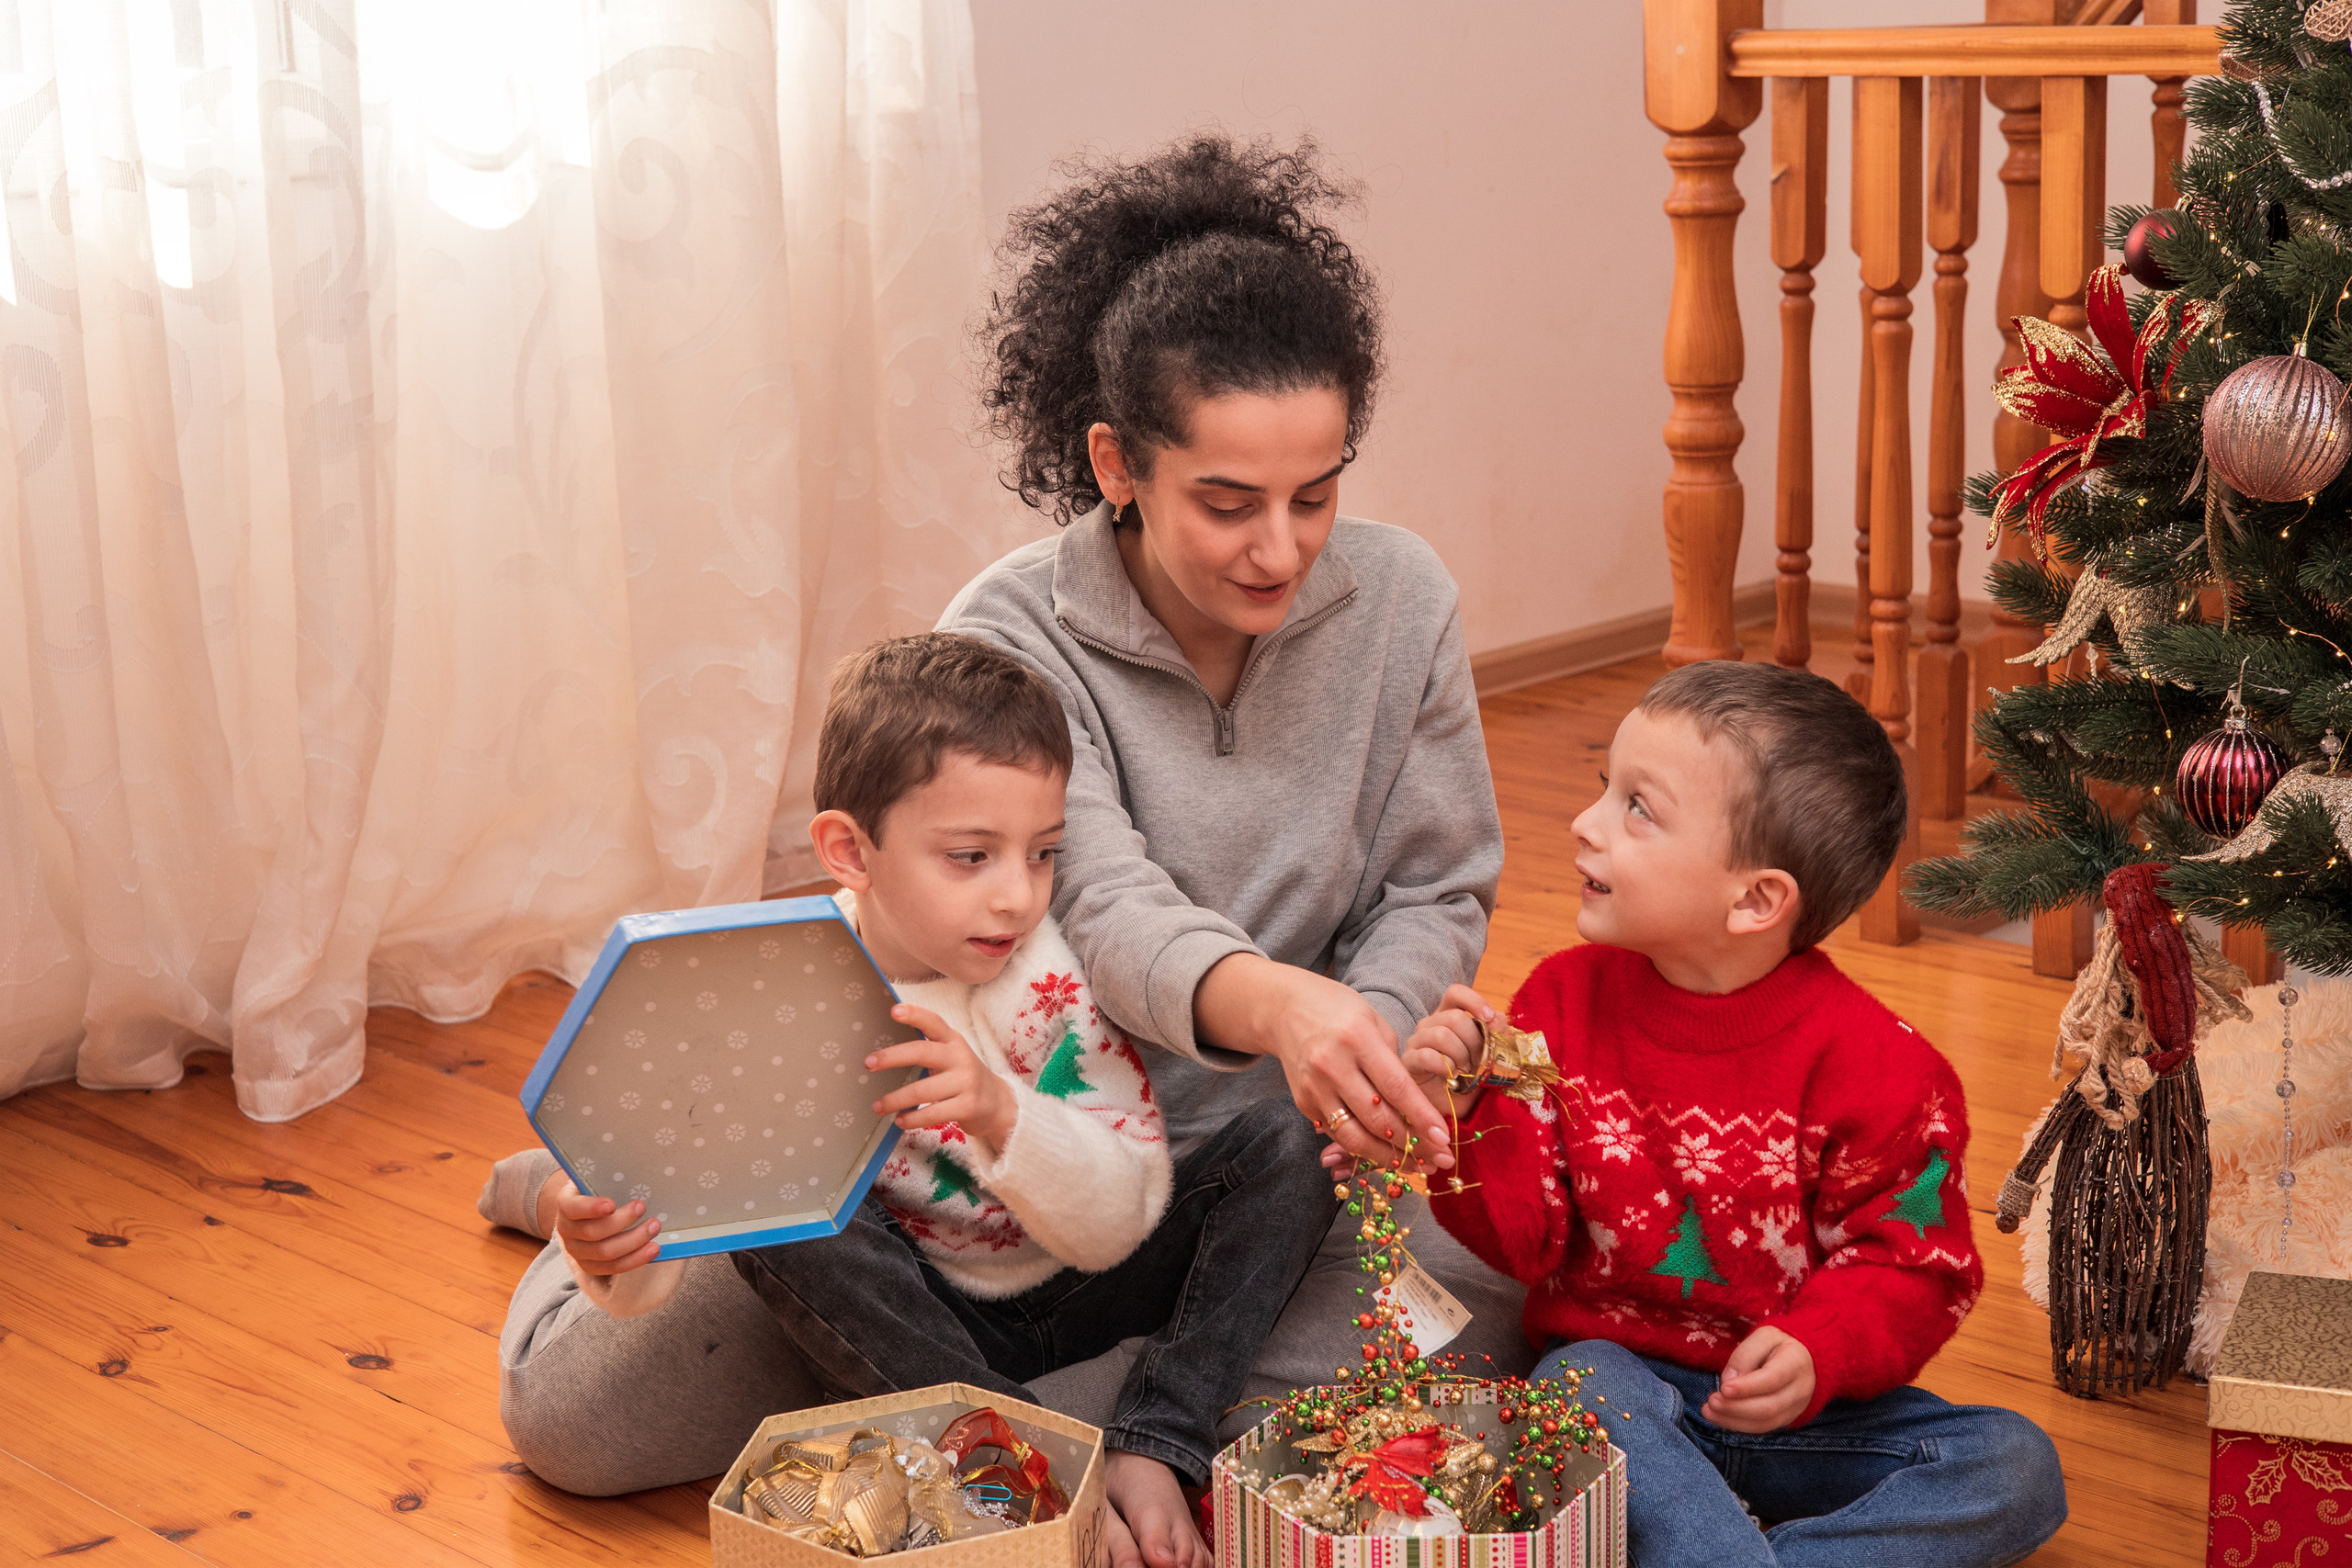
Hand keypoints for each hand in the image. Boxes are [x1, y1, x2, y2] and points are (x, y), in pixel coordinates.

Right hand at [550, 1178, 662, 1276]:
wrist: (586, 1212)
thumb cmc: (597, 1189)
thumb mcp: (597, 1178)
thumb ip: (608, 1175)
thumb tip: (635, 1164)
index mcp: (565, 1203)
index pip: (573, 1207)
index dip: (591, 1208)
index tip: (612, 1204)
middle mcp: (566, 1230)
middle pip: (593, 1233)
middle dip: (622, 1222)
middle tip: (643, 1207)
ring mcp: (576, 1251)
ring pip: (605, 1253)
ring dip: (634, 1241)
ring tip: (654, 1227)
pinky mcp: (589, 1266)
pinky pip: (613, 1268)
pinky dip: (635, 1259)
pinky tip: (652, 1249)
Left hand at [868, 1003, 1016, 1153]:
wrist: (997, 1104)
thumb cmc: (962, 1077)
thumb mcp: (950, 1056)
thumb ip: (927, 1049)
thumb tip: (882, 1053)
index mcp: (952, 1040)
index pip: (933, 1022)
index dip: (914, 1015)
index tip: (894, 1011)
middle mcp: (960, 1057)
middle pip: (922, 1052)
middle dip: (892, 1057)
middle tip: (868, 1064)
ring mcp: (965, 1082)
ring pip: (922, 1090)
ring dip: (895, 1099)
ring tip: (877, 1106)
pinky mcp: (968, 1106)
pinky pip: (933, 1113)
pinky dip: (912, 1119)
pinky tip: (900, 1121)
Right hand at [1196, 954, 1453, 1168]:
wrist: (1284, 1008)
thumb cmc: (1338, 1010)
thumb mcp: (1374, 1022)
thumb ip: (1394, 1063)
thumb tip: (1416, 1109)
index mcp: (1357, 1038)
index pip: (1396, 1088)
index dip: (1422, 1118)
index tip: (1444, 1139)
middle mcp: (1332, 1065)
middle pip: (1377, 1119)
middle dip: (1412, 1145)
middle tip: (1438, 1158)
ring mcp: (1314, 1088)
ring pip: (1354, 1137)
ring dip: (1387, 1156)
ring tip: (1413, 1164)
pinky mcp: (1303, 1103)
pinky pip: (1337, 1133)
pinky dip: (1362, 1145)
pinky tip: (1383, 1151)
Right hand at [1403, 983, 1494, 1121]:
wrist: (1452, 1109)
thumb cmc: (1469, 1080)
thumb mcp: (1489, 1056)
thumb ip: (1496, 1036)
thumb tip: (1501, 1022)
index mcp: (1448, 1017)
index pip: (1455, 993)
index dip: (1474, 1001)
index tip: (1490, 1019)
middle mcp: (1430, 1025)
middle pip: (1453, 1017)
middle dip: (1474, 1041)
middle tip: (1480, 1061)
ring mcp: (1417, 1042)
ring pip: (1441, 1035)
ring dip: (1461, 1056)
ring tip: (1465, 1072)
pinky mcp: (1409, 1062)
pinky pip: (1427, 1056)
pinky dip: (1446, 1067)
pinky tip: (1451, 1078)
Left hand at [1701, 1326, 1815, 1432]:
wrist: (1804, 1359)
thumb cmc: (1779, 1345)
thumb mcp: (1763, 1336)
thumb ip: (1745, 1355)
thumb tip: (1728, 1381)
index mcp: (1796, 1362)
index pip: (1772, 1379)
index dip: (1747, 1387)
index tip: (1724, 1388)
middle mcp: (1800, 1389)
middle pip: (1769, 1407)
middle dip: (1736, 1407)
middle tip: (1711, 1401)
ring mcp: (1796, 1408)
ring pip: (1765, 1423)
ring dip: (1734, 1420)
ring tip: (1709, 1411)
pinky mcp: (1786, 1419)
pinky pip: (1763, 1428)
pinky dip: (1739, 1426)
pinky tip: (1720, 1418)